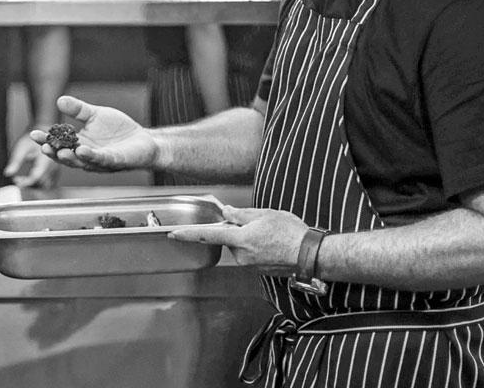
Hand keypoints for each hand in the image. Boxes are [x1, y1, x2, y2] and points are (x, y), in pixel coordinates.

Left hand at [4, 130, 59, 187]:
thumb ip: (16, 161)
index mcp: (46, 160)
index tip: (15, 180)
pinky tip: (30, 178)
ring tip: (22, 180)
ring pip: (46, 184)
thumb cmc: (32, 136)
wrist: (43, 127)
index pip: (36, 177)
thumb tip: (8, 173)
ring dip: (35, 185)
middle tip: (18, 180)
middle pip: (42, 184)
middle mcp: (53, 166)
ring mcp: (56, 169)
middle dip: (30, 185)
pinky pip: (49, 181)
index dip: (25, 181)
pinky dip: (39, 182)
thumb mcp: (21, 147)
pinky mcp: (55, 170)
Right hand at [32, 95, 154, 171]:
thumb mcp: (95, 115)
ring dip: (70, 157)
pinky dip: (92, 156)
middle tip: (43, 146)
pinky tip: (83, 150)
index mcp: (79, 144)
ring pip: (82, 162)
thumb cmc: (118, 131)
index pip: (59, 143)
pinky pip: (102, 159)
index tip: (34, 134)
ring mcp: (100, 161)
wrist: (143, 140)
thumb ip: (78, 110)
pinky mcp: (115, 161)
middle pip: (66, 156)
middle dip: (53, 152)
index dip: (46, 140)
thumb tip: (60, 100)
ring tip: (60, 151)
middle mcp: (86, 156)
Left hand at [169, 205, 306, 276]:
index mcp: (240, 239)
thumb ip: (241, 214)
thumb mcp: (265, 215)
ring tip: (271, 234)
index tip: (173, 234)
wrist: (310, 255)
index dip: (188, 234)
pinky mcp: (258, 271)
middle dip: (236, 230)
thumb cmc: (291, 233)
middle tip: (258, 223)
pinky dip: (257, 247)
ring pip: (239, 247)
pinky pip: (250, 255)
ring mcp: (249, 265)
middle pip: (228, 239)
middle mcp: (241, 256)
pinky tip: (273, 243)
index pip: (207, 235)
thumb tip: (227, 212)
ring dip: (248, 239)